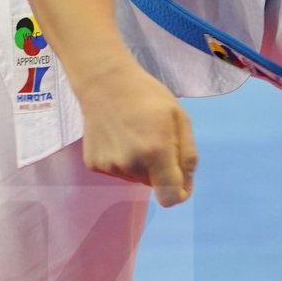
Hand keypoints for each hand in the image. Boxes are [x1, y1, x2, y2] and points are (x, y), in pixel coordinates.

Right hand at [76, 60, 198, 206]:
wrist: (105, 83)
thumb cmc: (148, 96)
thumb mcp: (180, 118)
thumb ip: (188, 154)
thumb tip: (186, 185)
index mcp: (156, 153)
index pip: (171, 198)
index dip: (179, 192)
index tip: (179, 178)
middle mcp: (131, 165)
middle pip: (154, 184)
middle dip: (159, 169)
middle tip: (153, 139)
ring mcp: (109, 166)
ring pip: (135, 177)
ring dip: (140, 164)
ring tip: (134, 135)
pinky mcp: (93, 165)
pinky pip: (117, 171)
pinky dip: (121, 160)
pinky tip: (118, 137)